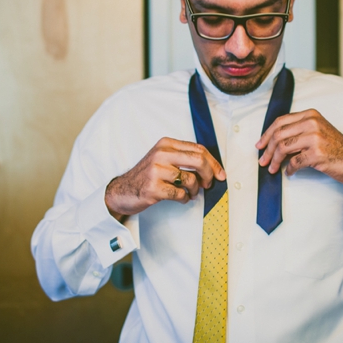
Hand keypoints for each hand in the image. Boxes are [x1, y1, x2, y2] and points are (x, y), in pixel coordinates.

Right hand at [105, 137, 225, 217]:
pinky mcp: (153, 188)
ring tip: (190, 193)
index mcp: (166, 144)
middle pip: (198, 160)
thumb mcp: (163, 159)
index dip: (213, 162)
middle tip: (208, 184)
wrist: (122, 191)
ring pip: (190, 179)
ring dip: (194, 190)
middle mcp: (161, 154)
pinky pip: (180, 194)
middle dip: (209, 174)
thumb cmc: (147, 176)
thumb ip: (184, 158)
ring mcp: (156, 171)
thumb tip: (211, 167)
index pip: (198, 149)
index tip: (220, 174)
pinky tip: (180, 198)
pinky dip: (184, 199)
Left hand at [256, 109, 342, 184]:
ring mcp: (315, 138)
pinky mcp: (317, 154)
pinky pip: (294, 162)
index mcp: (310, 115)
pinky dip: (289, 169)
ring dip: (274, 160)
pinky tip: (289, 173)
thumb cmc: (336, 148)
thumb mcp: (318, 131)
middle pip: (279, 134)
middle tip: (262, 160)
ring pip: (283, 148)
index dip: (266, 134)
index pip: (280, 121)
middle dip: (267, 149)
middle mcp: (312, 123)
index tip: (260, 145)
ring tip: (272, 168)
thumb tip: (273, 143)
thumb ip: (298, 131)